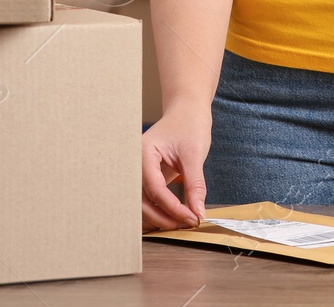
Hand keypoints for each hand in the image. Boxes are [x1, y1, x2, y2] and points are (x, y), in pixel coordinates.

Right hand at [141, 102, 212, 231]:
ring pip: (142, 205)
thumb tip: (198, 213)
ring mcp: (139, 172)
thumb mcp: (194, 154)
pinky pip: (149, 199)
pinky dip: (161, 210)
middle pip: (141, 201)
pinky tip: (176, 216)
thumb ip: (195, 185)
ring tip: (184, 222)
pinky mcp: (147, 177)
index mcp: (143, 153)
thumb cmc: (189, 124)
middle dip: (164, 217)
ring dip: (161, 217)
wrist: (187, 110)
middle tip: (188, 223)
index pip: (154, 188)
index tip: (192, 218)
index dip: (172, 207)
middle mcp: (135, 164)